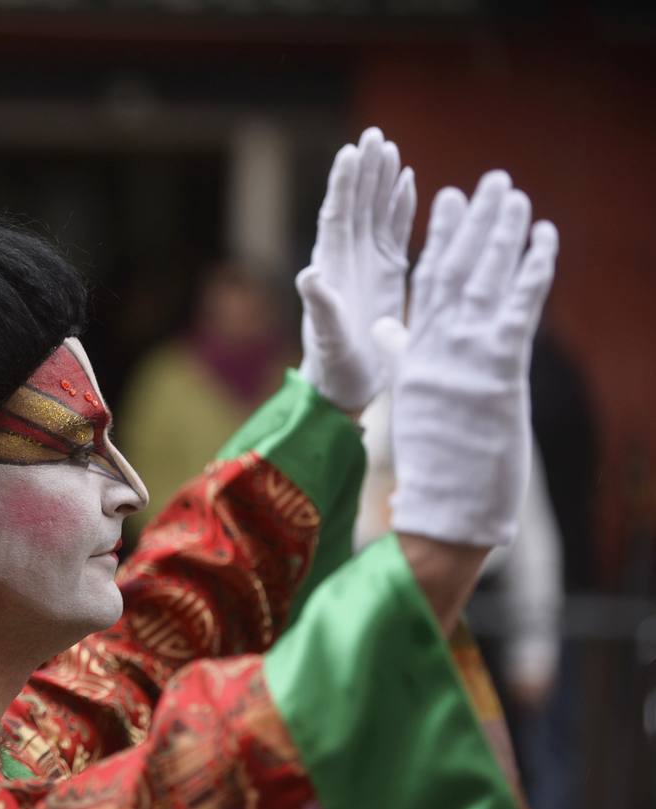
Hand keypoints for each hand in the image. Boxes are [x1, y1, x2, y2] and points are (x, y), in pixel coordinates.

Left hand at [297, 126, 415, 411]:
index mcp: (332, 268)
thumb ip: (320, 306)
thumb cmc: (334, 366)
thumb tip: (309, 274)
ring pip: (376, 213)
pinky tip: (409, 183)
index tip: (352, 151)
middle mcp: (347, 260)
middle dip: (365, 172)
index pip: (338, 216)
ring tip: (391, 148)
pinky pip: (396, 232)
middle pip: (357, 205)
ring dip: (383, 182)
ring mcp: (368, 265)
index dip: (345, 184)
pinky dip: (402, 207)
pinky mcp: (388, 275)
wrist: (347, 387)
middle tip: (374, 136)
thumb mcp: (328, 337)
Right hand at [376, 172, 558, 547]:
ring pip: (484, 278)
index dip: (437, 239)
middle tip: (489, 181)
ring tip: (514, 193)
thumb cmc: (432, 462)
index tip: (445, 201)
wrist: (444, 503)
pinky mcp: (499, 367)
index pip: (426, 284)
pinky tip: (544, 234)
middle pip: (454, 269)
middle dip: (471, 222)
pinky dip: (533, 266)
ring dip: (501, 232)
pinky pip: (520, 305)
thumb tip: (387, 332)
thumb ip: (404, 358)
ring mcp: (468, 355)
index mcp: (417, 354)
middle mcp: (438, 347)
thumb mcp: (414, 401)